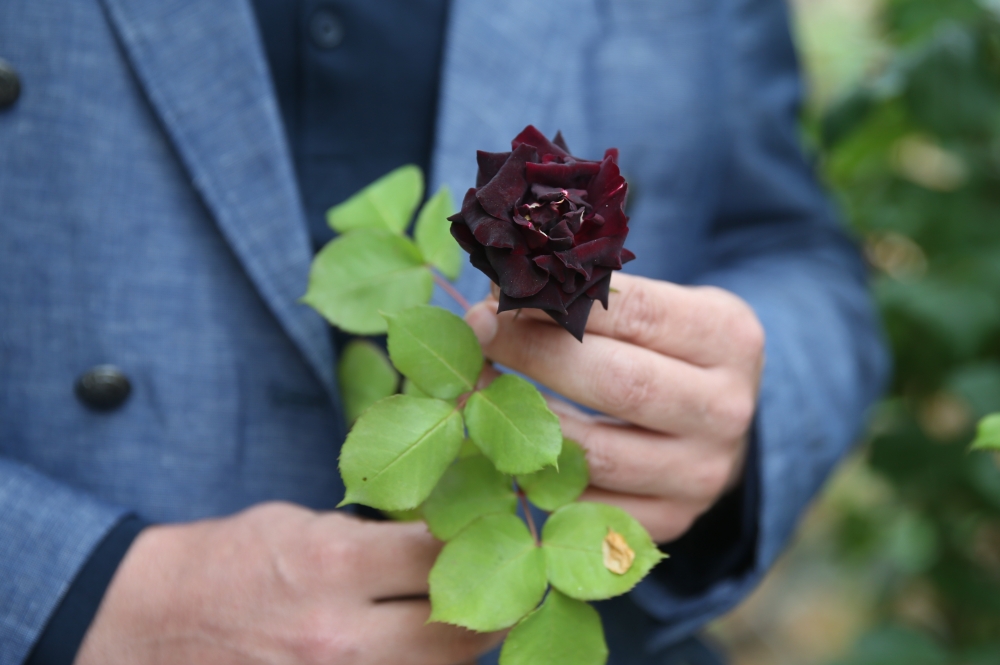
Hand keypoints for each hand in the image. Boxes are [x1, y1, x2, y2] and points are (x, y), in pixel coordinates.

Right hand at [75, 503, 499, 664]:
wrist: (146, 625)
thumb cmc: (229, 561)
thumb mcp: (302, 524)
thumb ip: (376, 536)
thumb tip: (448, 536)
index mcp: (333, 566)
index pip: (444, 553)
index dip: (484, 538)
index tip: (499, 530)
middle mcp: (340, 639)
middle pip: (463, 631)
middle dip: (494, 603)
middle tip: (507, 582)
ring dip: (463, 646)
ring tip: (468, 617)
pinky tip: (421, 647)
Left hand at [465, 274, 763, 542]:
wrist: (716, 420)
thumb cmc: (669, 346)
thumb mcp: (656, 306)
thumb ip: (589, 297)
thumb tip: (496, 293)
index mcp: (729, 337)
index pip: (636, 312)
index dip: (560, 302)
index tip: (502, 294)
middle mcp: (726, 410)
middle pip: (618, 384)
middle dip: (535, 354)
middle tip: (479, 333)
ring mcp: (701, 474)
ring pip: (596, 453)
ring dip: (524, 420)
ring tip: (478, 387)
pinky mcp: (671, 520)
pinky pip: (586, 505)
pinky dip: (536, 475)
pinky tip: (505, 442)